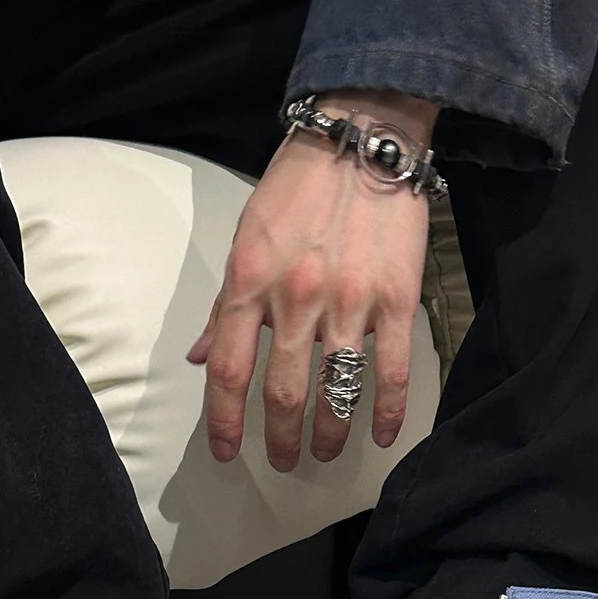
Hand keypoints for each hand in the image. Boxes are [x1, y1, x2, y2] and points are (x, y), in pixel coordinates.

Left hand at [187, 91, 436, 471]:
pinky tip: (379, 435)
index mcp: (249, 281)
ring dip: (329, 433)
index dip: (224, 420)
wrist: (361, 138)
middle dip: (280, 438)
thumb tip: (201, 357)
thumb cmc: (298, 187)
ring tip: (326, 451)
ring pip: (335, 391)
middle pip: (282, 392)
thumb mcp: (245, 238)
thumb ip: (224, 303)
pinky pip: (390, 371)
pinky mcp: (396, 300)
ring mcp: (348, 302)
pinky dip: (386, 412)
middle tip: (283, 459)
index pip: (227, 369)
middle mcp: (295, 298)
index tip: (228, 451)